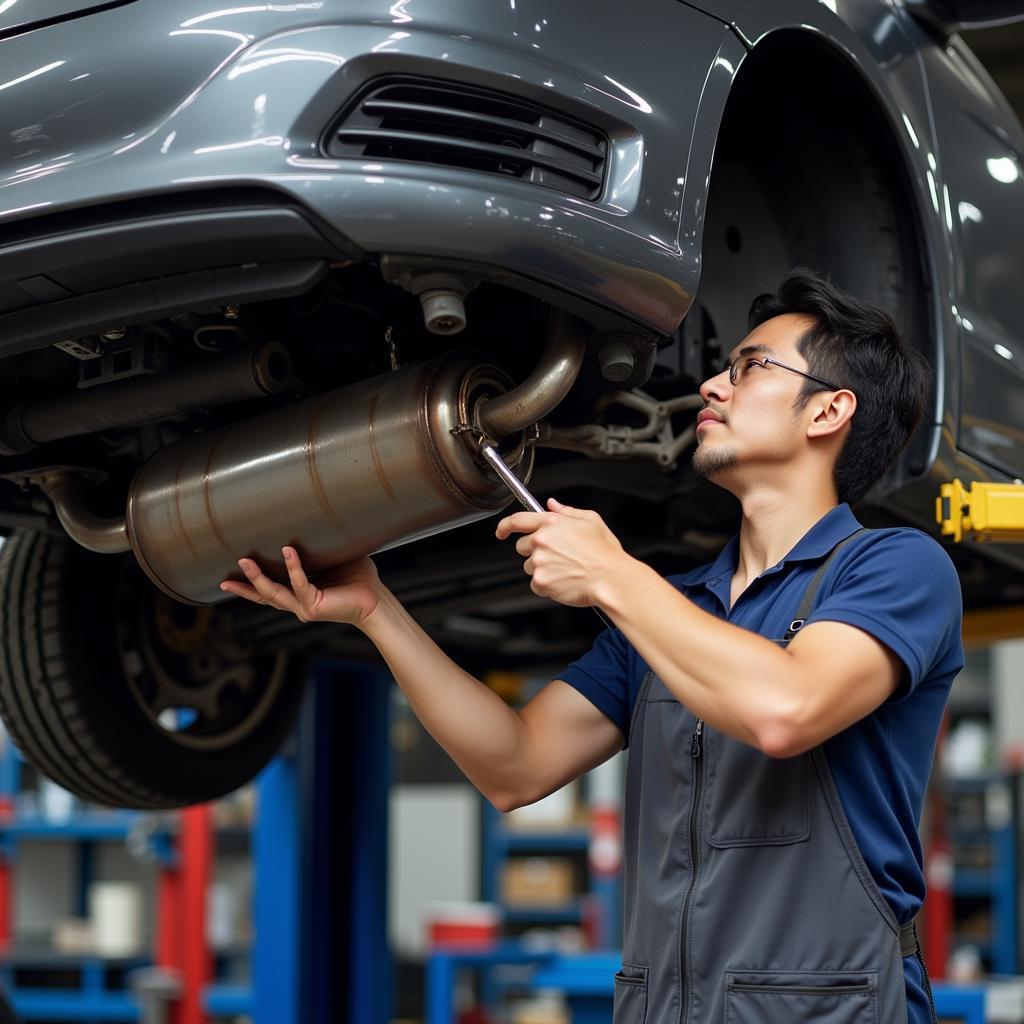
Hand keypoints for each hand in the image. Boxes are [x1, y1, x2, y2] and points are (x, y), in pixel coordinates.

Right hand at [220, 548, 381, 628]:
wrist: (377, 600)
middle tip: (223, 577)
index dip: (248, 587)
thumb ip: (319, 546)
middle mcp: (299, 603)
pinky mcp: (315, 606)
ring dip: (257, 578)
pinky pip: (301, 584)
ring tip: (244, 561)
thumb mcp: (333, 558)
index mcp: (300, 595)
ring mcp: (305, 607)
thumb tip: (311, 517)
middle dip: (244, 585)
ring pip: (274, 593)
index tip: (225, 581)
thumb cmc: (358, 578)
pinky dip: (293, 567)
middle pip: (264, 596)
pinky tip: (287, 550)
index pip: (269, 592)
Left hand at [495, 498, 628, 607]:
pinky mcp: (540, 582)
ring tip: (565, 569)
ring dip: (542, 568)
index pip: (517, 520)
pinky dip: (546, 585)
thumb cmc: (604, 553)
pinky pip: (535, 584)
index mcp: (552, 523)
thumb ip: (567, 511)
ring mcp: (539, 562)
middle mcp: (542, 540)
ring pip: (529, 566)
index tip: (501, 532)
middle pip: (521, 546)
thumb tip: (553, 504)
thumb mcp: (591, 520)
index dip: (504, 526)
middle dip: (534, 550)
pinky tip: (563, 580)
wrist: (611, 579)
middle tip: (556, 556)